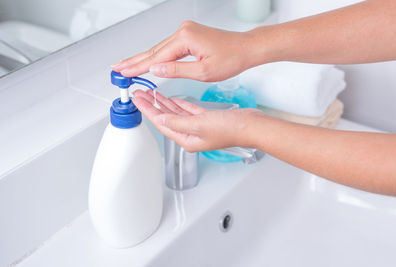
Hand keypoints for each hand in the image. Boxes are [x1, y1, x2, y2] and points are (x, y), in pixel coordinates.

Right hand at [112, 21, 253, 81]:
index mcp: (185, 39)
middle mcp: (183, 31)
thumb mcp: (203, 72)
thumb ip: (177, 71)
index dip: (138, 67)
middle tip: (117, 68)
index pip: (156, 57)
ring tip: (127, 66)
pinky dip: (156, 55)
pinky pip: (168, 47)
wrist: (245, 49)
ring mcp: (185, 32)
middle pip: (154, 50)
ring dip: (143, 58)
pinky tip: (148, 61)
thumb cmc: (231, 59)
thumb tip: (156, 70)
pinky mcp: (189, 35)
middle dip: (134, 61)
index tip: (124, 73)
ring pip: (159, 49)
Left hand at [132, 90, 263, 151]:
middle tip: (140, 93)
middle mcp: (191, 134)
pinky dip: (179, 104)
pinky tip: (172, 99)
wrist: (251, 126)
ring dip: (163, 103)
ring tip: (152, 93)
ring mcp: (198, 127)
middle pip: (165, 118)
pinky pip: (188, 111)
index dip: (148, 110)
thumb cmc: (230, 129)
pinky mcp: (207, 120)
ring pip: (175, 114)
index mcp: (187, 139)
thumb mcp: (199, 124)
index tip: (137, 100)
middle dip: (152, 105)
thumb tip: (160, 120)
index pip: (161, 123)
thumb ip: (178, 122)